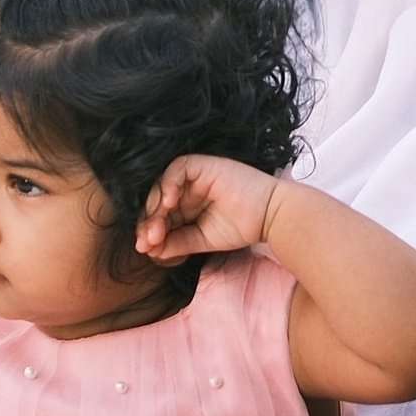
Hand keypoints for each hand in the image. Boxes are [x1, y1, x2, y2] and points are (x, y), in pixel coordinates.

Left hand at [139, 152, 279, 263]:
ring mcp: (195, 176)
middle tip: (145, 242)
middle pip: (158, 201)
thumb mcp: (202, 240)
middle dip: (150, 222)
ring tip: (155, 230)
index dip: (150, 229)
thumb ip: (177, 243)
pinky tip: (168, 204)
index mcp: (187, 205)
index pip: (160, 215)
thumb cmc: (241, 227)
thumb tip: (149, 251)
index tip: (145, 248)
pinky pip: (177, 169)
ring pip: (163, 185)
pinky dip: (168, 184)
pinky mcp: (203, 164)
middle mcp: (188, 188)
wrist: (270, 217)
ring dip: (155, 208)